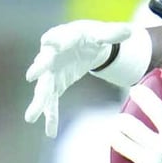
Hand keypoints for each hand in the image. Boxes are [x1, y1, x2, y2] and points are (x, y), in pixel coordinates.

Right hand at [25, 20, 132, 136]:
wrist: (83, 45)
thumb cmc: (90, 36)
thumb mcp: (103, 34)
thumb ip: (113, 33)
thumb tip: (130, 31)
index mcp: (63, 36)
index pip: (58, 37)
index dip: (55, 40)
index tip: (48, 42)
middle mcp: (51, 54)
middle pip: (44, 63)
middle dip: (38, 69)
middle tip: (31, 76)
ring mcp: (51, 71)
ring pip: (43, 87)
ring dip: (38, 102)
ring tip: (30, 117)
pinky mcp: (55, 84)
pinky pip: (51, 102)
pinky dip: (50, 116)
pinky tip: (50, 132)